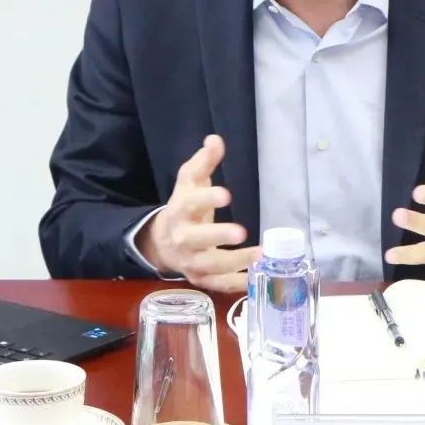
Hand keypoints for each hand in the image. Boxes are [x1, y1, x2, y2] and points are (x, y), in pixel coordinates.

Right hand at [139, 134, 259, 291]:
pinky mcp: (200, 278)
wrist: (163, 242)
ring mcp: (190, 261)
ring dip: (235, 262)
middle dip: (217, 235)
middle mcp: (182, 238)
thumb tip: (215, 140)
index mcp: (179, 210)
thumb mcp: (189, 182)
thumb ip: (203, 162)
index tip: (226, 195)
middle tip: (241, 231)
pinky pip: (218, 284)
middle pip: (196, 238)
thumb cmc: (184, 207)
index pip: (190, 203)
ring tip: (261, 255)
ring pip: (210, 265)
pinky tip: (257, 277)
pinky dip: (237, 284)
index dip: (206, 199)